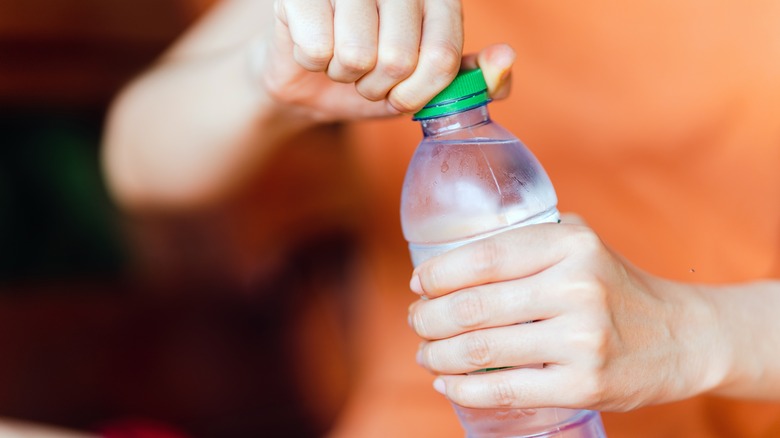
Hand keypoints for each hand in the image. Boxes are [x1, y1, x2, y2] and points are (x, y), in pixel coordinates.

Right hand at [256, 0, 513, 121]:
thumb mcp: (427, 86)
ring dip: (346, 76)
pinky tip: (314, 45)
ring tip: (342, 60)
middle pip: (399, 59)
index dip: (419, 94)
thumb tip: (504, 59)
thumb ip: (472, 78)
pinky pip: (318, 50)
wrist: (308, 74)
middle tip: (367, 76)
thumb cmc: (374, 76)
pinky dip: (314, 63)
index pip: (442, 57)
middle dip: (378, 88)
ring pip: (357, 55)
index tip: (403, 99)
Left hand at [407, 216, 722, 411]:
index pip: (484, 257)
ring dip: (438, 354)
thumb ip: (528, 239)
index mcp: (571, 245)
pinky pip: (505, 389)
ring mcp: (582, 340)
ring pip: (482, 350)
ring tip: (426, 352)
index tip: (419, 285)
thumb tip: (450, 259)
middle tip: (417, 322)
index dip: (438, 274)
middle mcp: (577, 288)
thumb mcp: (581, 243)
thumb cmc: (614, 285)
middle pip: (474, 306)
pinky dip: (463, 388)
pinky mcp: (584, 384)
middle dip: (428, 318)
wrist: (683, 336)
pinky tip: (447, 383)